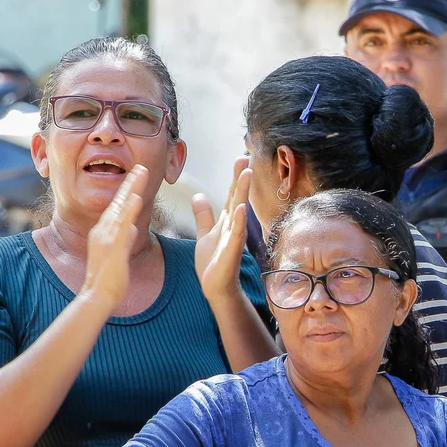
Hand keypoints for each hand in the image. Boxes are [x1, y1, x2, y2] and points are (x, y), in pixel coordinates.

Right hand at [81, 165, 148, 308]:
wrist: (95, 297)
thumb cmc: (107, 279)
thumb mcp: (117, 253)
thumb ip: (124, 239)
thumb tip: (132, 228)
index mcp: (104, 232)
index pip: (118, 206)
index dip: (127, 190)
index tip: (137, 175)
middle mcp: (103, 231)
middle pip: (119, 202)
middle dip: (130, 183)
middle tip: (142, 167)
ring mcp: (107, 238)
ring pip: (121, 210)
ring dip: (131, 190)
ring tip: (141, 174)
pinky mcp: (113, 248)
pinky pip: (122, 227)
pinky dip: (129, 212)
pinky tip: (137, 199)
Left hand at [193, 156, 250, 301]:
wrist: (216, 288)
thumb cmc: (213, 263)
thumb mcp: (205, 234)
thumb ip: (204, 215)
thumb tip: (199, 194)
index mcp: (227, 221)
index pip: (232, 194)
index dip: (235, 177)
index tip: (241, 158)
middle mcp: (233, 226)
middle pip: (237, 197)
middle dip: (241, 178)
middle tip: (245, 157)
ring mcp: (233, 238)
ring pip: (239, 211)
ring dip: (243, 192)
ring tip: (246, 174)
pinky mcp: (230, 252)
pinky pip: (235, 235)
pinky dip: (239, 221)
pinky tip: (241, 208)